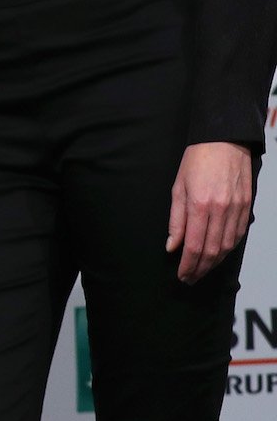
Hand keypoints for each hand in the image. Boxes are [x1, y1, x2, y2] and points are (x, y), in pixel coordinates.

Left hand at [166, 141, 254, 283]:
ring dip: (214, 262)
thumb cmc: (197, 161)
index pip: (194, 246)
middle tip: (190, 278)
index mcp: (200, 205)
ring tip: (202, 270)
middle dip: (200, 268)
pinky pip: (239, 235)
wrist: (224, 142)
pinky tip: (219, 254)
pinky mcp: (247, 207)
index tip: (182, 274)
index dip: (188, 265)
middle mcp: (221, 210)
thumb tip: (172, 246)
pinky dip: (229, 248)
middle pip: (212, 250)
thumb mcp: (178, 188)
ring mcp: (237, 209)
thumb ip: (176, 220)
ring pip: (227, 246)